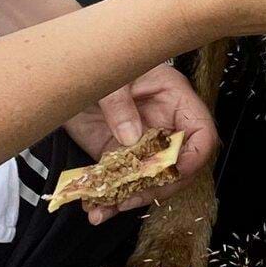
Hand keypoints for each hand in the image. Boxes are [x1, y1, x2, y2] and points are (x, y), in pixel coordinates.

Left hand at [64, 62, 216, 223]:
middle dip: (158, 186)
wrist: (65, 70)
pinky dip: (108, 198)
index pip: (201, 133)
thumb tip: (131, 137)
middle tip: (132, 196)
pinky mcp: (118, 155)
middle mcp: (163, 125)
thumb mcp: (110, 75)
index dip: (194, 156)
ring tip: (107, 208)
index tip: (176, 172)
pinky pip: (121, 182)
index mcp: (174, 99)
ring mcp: (141, 143)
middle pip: (178, 165)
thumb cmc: (98, 58)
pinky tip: (95, 208)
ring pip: (149, 180)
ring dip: (130, 198)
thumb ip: (119, 103)